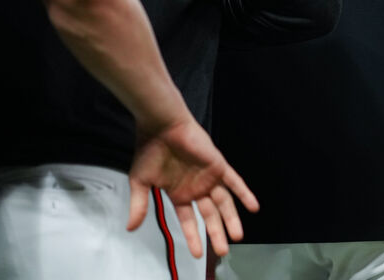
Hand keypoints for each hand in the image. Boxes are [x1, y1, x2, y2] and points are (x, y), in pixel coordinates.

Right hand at [128, 114, 258, 258]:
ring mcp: (209, 178)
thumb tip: (130, 228)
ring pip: (224, 203)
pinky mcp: (218, 166)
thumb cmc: (149, 151)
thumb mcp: (141, 182)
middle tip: (223, 252)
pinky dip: (244, 194)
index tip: (197, 255)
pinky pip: (235, 182)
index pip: (189, 220)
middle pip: (210, 216)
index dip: (193, 237)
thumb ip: (139, 205)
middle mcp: (196, 188)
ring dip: (231, 219)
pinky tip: (253, 207)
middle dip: (216, 234)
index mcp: (179, 194)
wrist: (162, 127)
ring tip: (237, 237)